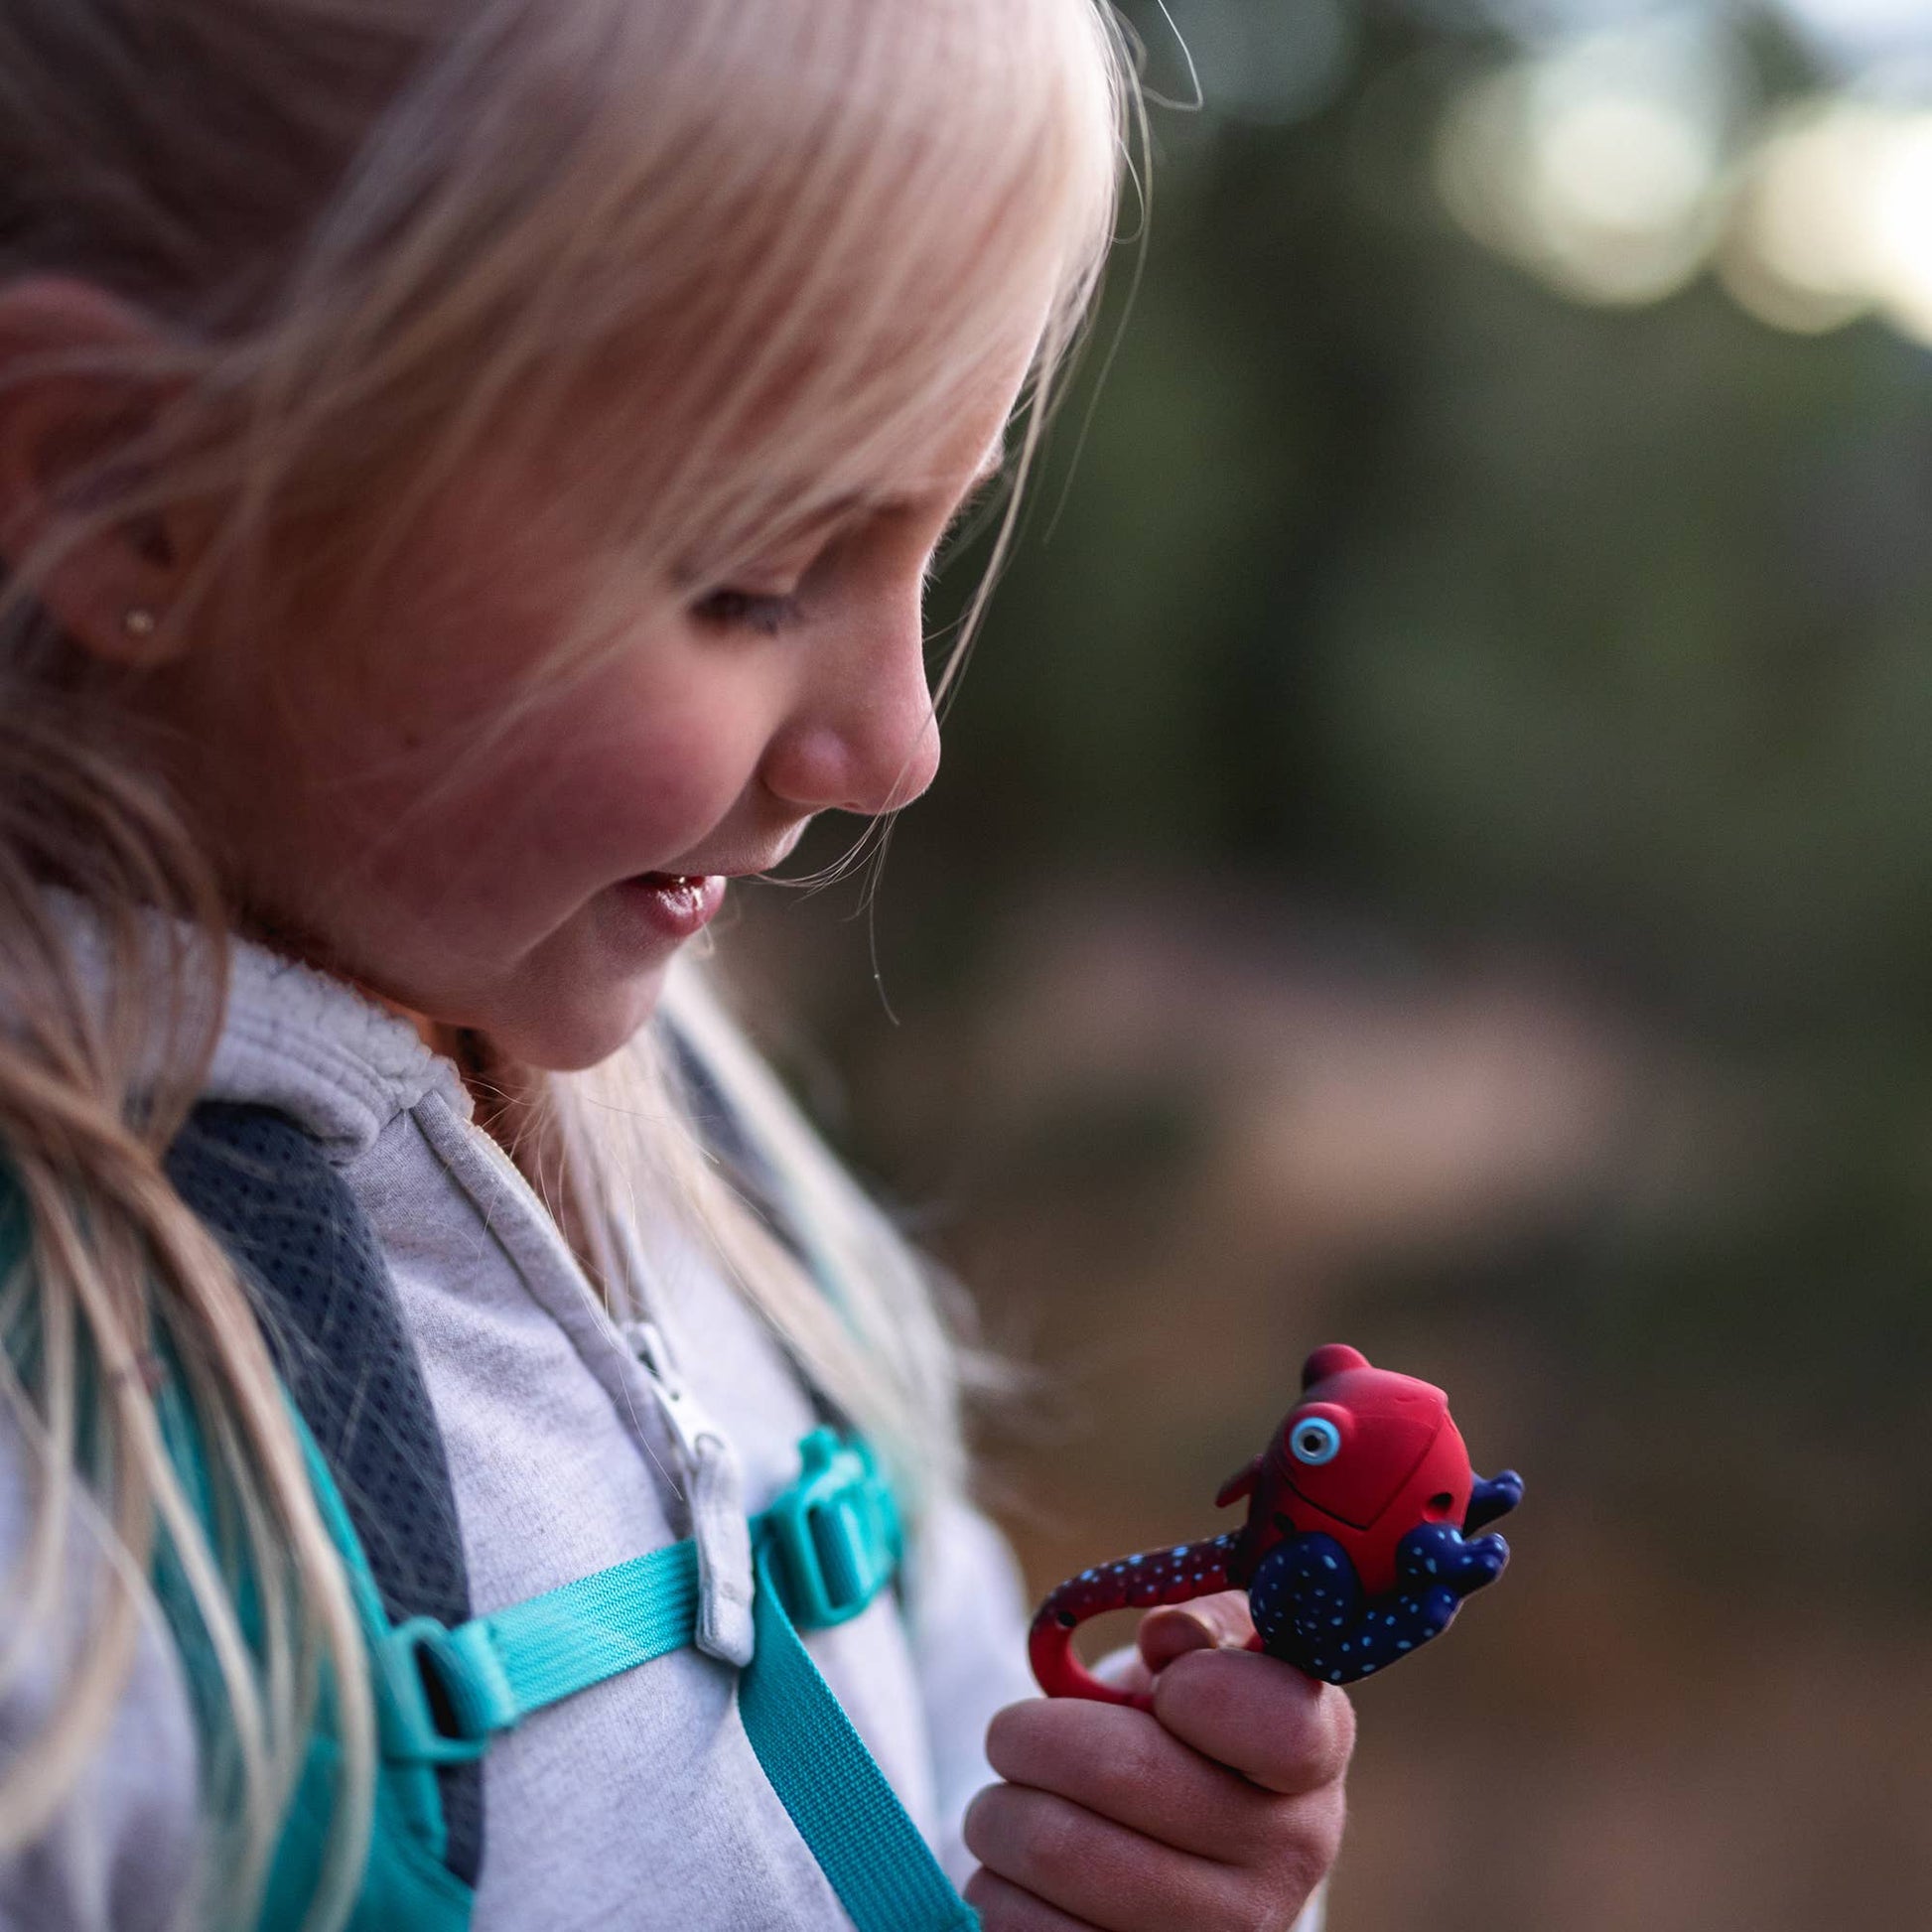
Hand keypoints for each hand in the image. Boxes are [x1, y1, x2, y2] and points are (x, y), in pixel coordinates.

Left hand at [963, 1591, 1352, 1930]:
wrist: (1173, 1859)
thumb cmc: (1183, 1733)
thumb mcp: (1208, 1658)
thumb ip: (1204, 1626)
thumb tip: (1170, 1634)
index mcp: (1313, 1757)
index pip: (1276, 1721)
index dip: (1196, 1688)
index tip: (1161, 1688)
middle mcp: (1286, 1860)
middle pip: (1117, 1772)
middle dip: (1029, 1736)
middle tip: (1014, 1735)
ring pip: (1054, 1851)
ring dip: (999, 1816)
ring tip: (1015, 1808)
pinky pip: (1025, 1929)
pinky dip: (995, 1891)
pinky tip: (1024, 1879)